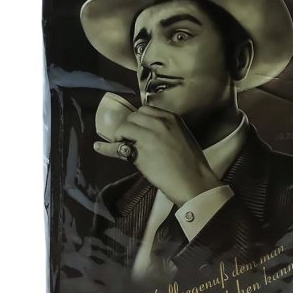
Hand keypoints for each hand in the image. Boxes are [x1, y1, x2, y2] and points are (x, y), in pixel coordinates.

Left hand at [93, 106, 221, 206]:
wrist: (194, 181)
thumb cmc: (192, 163)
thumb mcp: (182, 136)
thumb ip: (166, 129)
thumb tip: (149, 130)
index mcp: (171, 118)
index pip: (146, 110)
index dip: (139, 120)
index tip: (137, 129)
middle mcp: (158, 123)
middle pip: (133, 116)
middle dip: (130, 127)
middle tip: (131, 140)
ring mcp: (148, 137)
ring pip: (124, 127)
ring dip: (122, 136)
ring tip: (126, 147)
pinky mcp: (139, 154)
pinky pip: (117, 147)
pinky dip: (106, 148)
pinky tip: (98, 147)